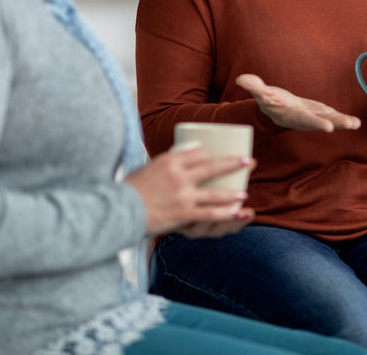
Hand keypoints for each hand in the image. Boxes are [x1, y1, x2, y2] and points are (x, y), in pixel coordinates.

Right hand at [125, 147, 256, 236]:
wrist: (117, 212)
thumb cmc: (130, 190)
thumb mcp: (148, 168)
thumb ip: (166, 164)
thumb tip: (182, 157)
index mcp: (169, 161)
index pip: (197, 152)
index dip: (209, 154)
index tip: (215, 157)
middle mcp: (178, 176)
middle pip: (213, 167)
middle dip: (234, 164)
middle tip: (249, 162)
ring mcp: (182, 195)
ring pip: (215, 193)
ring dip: (232, 194)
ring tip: (244, 193)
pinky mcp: (182, 213)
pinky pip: (209, 213)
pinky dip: (225, 213)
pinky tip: (235, 212)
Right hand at [236, 73, 361, 131]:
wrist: (278, 109)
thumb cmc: (269, 101)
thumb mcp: (262, 93)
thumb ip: (255, 87)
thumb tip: (241, 79)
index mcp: (293, 115)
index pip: (305, 119)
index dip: (316, 122)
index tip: (327, 127)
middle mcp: (306, 120)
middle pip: (322, 122)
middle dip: (336, 123)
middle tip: (350, 124)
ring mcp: (315, 118)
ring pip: (331, 121)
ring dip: (343, 122)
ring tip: (356, 124)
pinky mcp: (322, 114)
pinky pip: (334, 117)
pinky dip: (345, 119)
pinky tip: (356, 122)